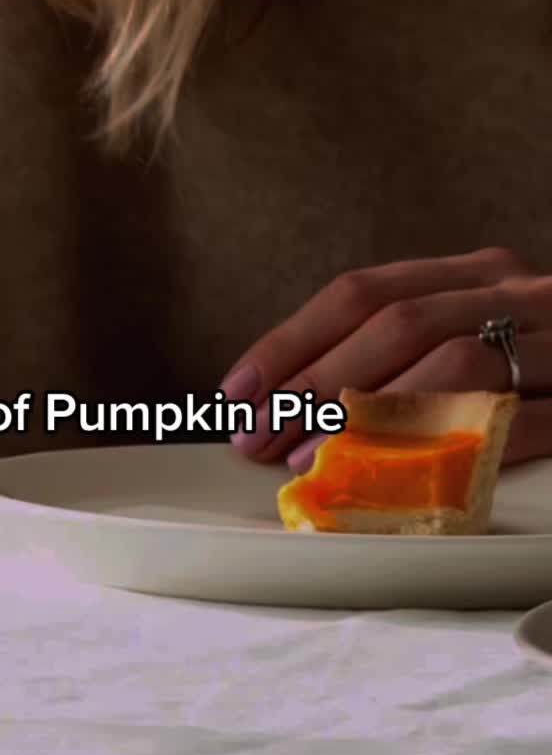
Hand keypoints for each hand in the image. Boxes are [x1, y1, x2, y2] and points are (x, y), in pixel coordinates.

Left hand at [220, 247, 551, 467]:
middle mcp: (521, 293)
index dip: (291, 343)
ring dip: (370, 413)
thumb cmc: (551, 369)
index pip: (363, 292)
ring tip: (313, 458)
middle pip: (397, 324)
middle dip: (314, 383)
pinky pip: (518, 424)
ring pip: (453, 362)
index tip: (234, 395)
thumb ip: (409, 358)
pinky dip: (452, 451)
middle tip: (257, 440)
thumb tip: (293, 407)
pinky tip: (402, 482)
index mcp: (479, 273)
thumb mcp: (483, 337)